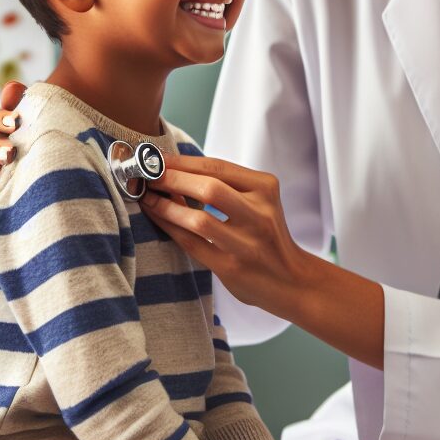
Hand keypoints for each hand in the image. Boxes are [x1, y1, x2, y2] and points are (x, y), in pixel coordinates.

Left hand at [140, 154, 304, 314]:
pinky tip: (158, 218)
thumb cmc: (265, 235)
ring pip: (198, 219)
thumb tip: (175, 169)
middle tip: (148, 176)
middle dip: (172, 179)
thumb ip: (226, 186)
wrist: (291, 279)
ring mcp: (246, 243)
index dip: (183, 162)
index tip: (158, 159)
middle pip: (209, 188)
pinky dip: (170, 227)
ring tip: (147, 197)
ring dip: (166, 206)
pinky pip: (192, 244)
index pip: (218, 167)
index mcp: (266, 188)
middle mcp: (260, 214)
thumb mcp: (259, 201)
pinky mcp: (232, 268)